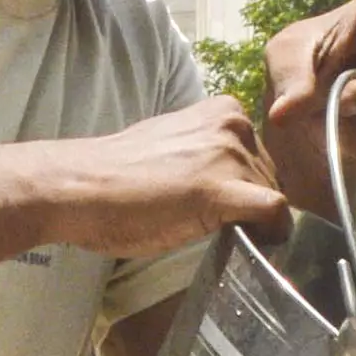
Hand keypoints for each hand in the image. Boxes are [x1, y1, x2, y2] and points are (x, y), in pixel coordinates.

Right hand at [43, 93, 288, 257]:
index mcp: (222, 110)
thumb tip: (233, 184)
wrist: (80, 186)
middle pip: (271, 177)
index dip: (250, 187)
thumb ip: (210, 155)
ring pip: (273, 196)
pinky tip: (250, 245)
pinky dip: (272, 234)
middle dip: (253, 206)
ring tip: (218, 236)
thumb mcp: (176, 145)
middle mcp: (233, 124)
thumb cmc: (117, 174)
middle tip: (221, 228)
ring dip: (256, 223)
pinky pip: (275, 212)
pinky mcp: (223, 188)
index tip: (231, 210)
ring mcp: (230, 154)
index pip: (261, 155)